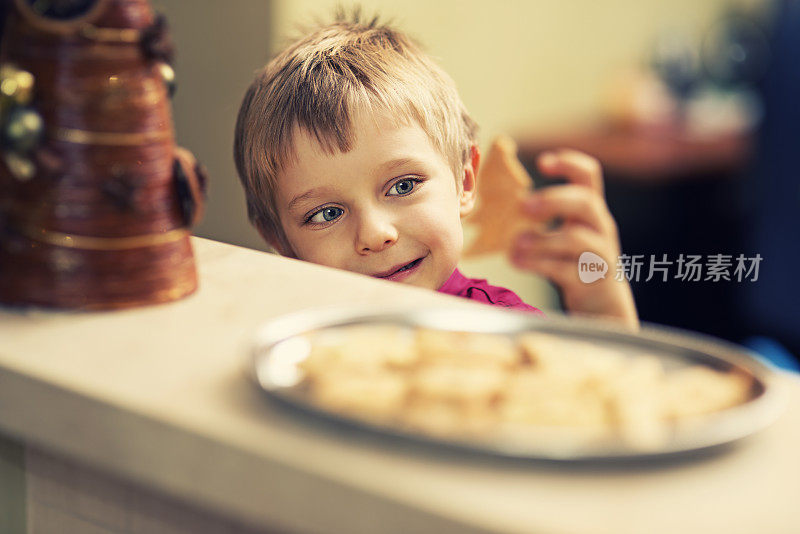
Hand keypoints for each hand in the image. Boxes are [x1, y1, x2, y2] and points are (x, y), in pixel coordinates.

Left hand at [510, 149, 638, 328]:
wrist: (602, 305)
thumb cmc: (574, 263)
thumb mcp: (565, 234)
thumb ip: (542, 218)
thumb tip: (502, 203)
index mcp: (591, 211)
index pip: (589, 175)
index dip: (569, 163)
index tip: (542, 162)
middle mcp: (600, 228)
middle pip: (586, 202)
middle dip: (553, 200)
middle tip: (523, 206)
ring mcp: (599, 255)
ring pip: (576, 239)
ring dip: (541, 239)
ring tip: (515, 243)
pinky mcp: (590, 281)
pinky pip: (565, 269)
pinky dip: (537, 264)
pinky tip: (516, 261)